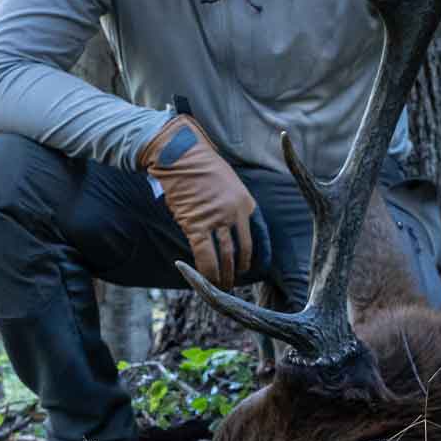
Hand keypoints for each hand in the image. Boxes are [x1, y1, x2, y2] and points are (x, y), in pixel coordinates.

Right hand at [137, 115, 256, 287]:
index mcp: (247, 203)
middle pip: (241, 250)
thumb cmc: (201, 165)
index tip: (251, 268)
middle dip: (237, 270)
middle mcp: (236, 213)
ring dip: (222, 275)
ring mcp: (217, 219)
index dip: (256, 255)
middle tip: (233, 282)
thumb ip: (232, 206)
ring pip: (224, 256)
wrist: (181, 154)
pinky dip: (204, 269)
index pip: (259, 236)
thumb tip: (228, 229)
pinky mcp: (196, 223)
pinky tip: (203, 279)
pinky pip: (204, 253)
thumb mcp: (228, 183)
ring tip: (219, 286)